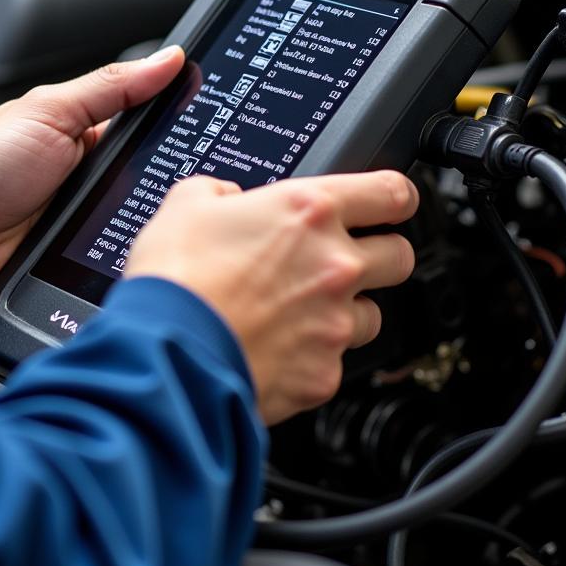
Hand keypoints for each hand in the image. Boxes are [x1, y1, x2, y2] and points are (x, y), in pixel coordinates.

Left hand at [0, 47, 184, 310]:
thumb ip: (111, 87)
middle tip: (200, 183)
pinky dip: (131, 257)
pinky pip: (118, 260)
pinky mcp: (80, 263)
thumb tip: (167, 57)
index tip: (218, 129)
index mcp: (90, 137)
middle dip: (173, 185)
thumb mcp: (51, 112)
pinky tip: (147, 253)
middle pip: (155, 182)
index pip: (152, 132)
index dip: (182, 129)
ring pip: (143, 223)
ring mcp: (88, 222)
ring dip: (153, 224)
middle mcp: (94, 179)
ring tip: (172, 222)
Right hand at [125, 171, 417, 425]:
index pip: (393, 193)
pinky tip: (275, 351)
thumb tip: (226, 198)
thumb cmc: (176, 279)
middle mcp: (336, 265)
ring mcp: (335, 323)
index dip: (395, 197)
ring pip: (373, 315)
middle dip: (378, 256)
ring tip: (298, 314)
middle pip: (400, 256)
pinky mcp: (324, 375)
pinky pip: (334, 363)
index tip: (388, 204)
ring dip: (345, 311)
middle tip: (339, 261)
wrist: (166, 353)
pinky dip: (311, 358)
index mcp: (310, 212)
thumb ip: (218, 191)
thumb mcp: (185, 204)